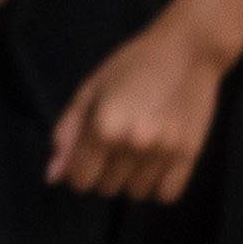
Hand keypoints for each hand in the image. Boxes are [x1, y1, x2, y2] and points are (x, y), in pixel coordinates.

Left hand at [54, 19, 229, 202]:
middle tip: (119, 142)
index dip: (81, 170)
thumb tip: (53, 177)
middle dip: (106, 172)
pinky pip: (166, 194)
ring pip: (136, 193)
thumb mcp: (90, 91)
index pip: (80, 181)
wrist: (189, 48)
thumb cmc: (132, 65)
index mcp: (103, 127)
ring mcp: (163, 151)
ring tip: (140, 148)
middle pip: (107, 188)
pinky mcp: (190, 154)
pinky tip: (158, 161)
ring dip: (133, 178)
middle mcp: (133, 144)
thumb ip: (68, 135)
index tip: (90, 154)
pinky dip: (160, 184)